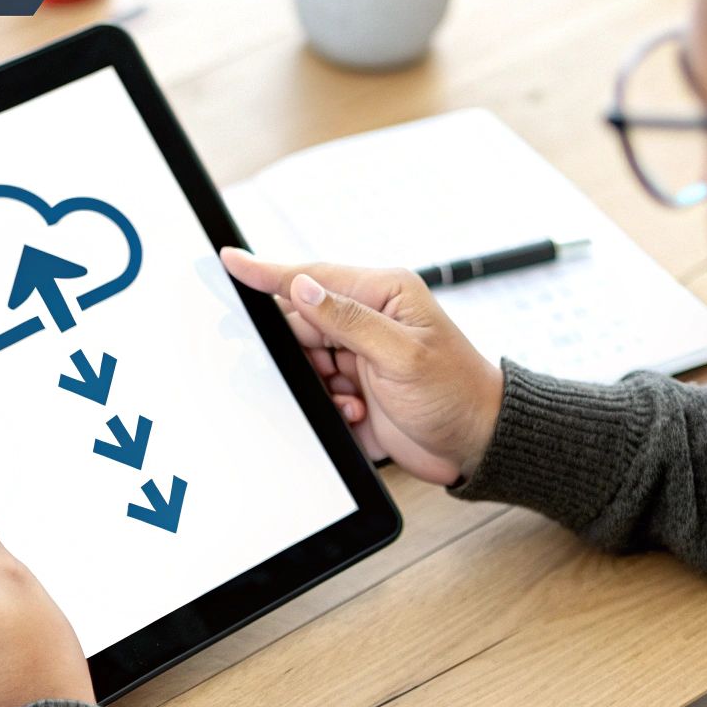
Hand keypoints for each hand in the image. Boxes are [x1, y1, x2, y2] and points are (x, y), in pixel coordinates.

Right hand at [221, 248, 503, 484]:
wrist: (475, 445)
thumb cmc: (456, 393)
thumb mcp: (402, 355)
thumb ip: (348, 320)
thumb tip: (302, 287)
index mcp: (383, 294)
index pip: (314, 276)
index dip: (268, 272)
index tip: (231, 261)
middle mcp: (367, 320)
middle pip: (301, 323)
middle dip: (300, 350)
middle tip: (324, 371)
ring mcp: (359, 354)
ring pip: (304, 360)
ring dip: (318, 383)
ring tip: (352, 397)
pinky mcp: (353, 387)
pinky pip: (316, 391)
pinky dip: (329, 405)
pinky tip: (357, 411)